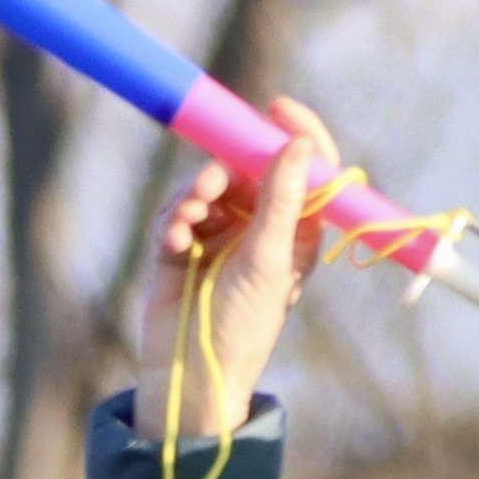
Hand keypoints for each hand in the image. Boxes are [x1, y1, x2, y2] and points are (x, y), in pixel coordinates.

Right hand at [129, 102, 345, 440]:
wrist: (192, 370)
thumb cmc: (243, 324)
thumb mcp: (267, 259)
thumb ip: (280, 200)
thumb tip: (299, 144)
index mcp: (296, 231)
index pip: (304, 169)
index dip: (296, 135)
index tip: (276, 108)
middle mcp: (261, 227)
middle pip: (246, 169)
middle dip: (224, 171)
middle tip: (208, 183)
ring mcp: (220, 234)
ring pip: (207, 186)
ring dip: (193, 197)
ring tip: (187, 221)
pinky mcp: (182, 244)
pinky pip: (177, 210)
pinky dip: (174, 219)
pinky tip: (173, 240)